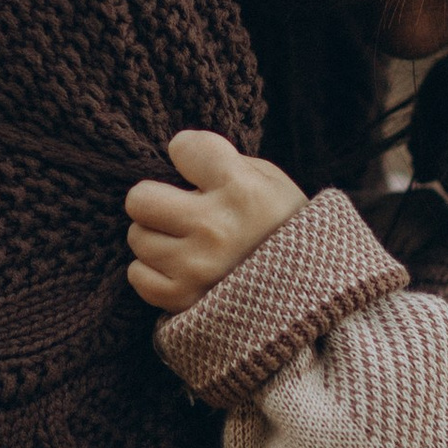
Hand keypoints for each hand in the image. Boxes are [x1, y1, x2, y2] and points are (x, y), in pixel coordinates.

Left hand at [125, 130, 308, 313]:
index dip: (188, 154)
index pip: (183, 147)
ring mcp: (197, 267)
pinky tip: (179, 269)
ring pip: (137, 237)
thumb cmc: (285, 229)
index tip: (197, 166)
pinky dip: (154, 272)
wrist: (309, 295)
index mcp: (244, 192)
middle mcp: (216, 228)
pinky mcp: (183, 300)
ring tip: (185, 243)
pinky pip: (138, 276)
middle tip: (176, 209)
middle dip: (157, 200)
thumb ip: (226, 162)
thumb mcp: (272, 183)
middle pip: (140, 198)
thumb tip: (178, 155)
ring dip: (157, 237)